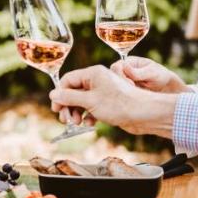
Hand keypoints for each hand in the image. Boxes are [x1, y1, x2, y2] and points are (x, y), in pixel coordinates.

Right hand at [49, 65, 178, 137]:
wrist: (143, 114)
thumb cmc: (119, 104)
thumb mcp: (89, 101)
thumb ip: (69, 97)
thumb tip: (53, 94)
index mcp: (93, 74)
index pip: (68, 80)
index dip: (60, 94)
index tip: (56, 109)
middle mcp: (98, 80)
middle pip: (74, 91)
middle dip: (68, 106)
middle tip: (65, 120)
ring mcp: (104, 92)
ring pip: (82, 101)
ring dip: (76, 112)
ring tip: (77, 123)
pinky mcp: (109, 103)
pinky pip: (92, 107)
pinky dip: (88, 115)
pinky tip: (90, 123)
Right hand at [113, 56, 190, 93]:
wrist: (165, 88)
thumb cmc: (160, 76)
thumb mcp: (152, 73)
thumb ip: (139, 72)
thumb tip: (125, 67)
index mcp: (129, 62)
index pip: (116, 67)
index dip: (121, 76)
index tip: (132, 84)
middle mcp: (124, 70)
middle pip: (113, 77)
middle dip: (121, 85)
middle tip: (133, 91)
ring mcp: (124, 80)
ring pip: (115, 86)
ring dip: (123, 91)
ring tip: (135, 94)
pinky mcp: (125, 90)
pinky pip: (120, 94)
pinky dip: (125, 96)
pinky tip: (134, 99)